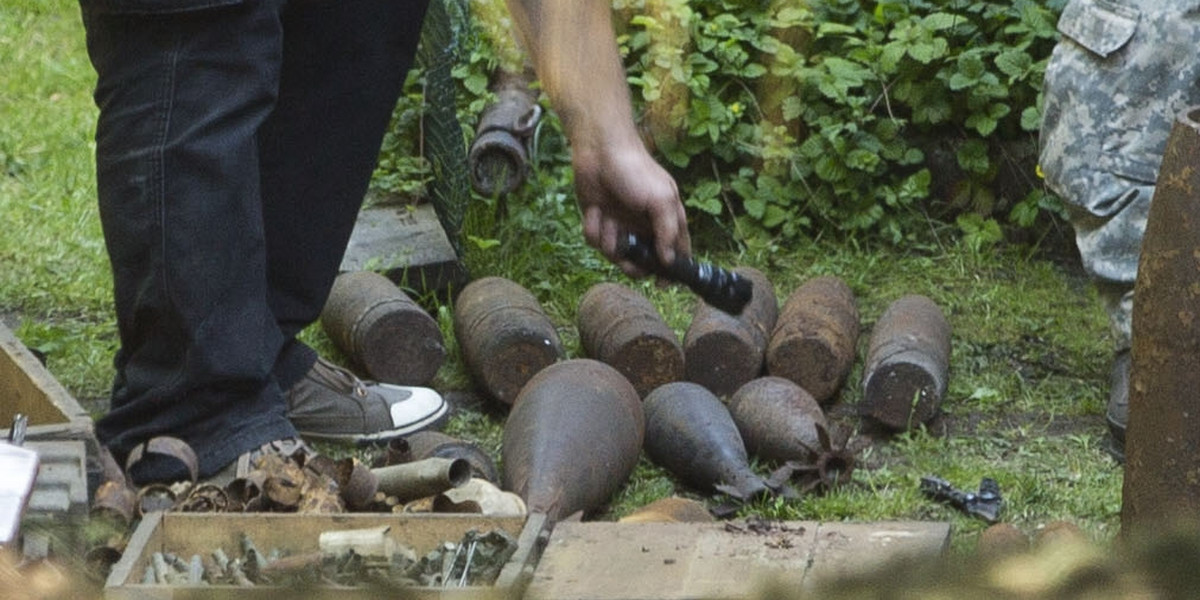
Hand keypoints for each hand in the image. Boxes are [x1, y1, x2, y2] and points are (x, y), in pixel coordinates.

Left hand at [572, 138, 691, 276]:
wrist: (599, 151)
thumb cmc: (635, 170)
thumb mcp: (661, 199)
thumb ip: (668, 231)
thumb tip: (671, 261)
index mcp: (665, 218)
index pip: (675, 251)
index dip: (672, 270)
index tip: (664, 284)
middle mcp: (643, 225)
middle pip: (642, 262)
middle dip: (632, 265)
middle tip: (627, 262)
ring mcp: (620, 224)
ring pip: (615, 253)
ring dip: (609, 241)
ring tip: (607, 222)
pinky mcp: (598, 220)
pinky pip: (595, 240)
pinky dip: (593, 228)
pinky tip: (594, 211)